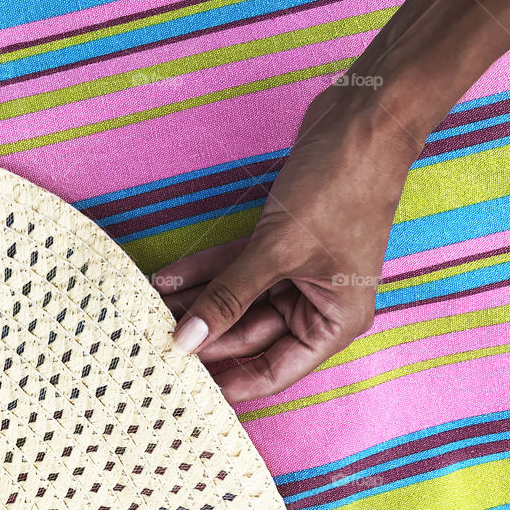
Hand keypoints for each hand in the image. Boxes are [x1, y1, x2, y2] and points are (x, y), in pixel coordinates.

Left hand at [153, 90, 423, 403]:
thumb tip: (187, 340)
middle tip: (154, 344)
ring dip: (197, 302)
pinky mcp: (280, 244)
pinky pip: (236, 267)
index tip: (184, 389)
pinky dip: (206, 271)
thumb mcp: (278, 250)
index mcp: (334, 322)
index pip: (274, 370)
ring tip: (149, 309)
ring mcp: (298, 274)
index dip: (229, 382)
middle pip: (250, 337)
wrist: (361, 120)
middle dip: (204, 336)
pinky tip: (168, 277)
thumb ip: (229, 297)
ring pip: (238, 300)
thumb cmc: (341, 187)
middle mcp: (318, 305)